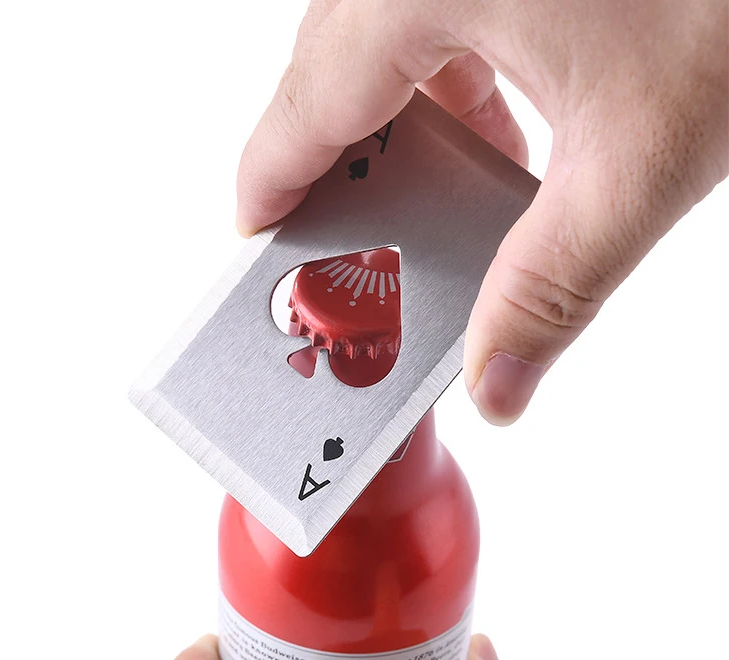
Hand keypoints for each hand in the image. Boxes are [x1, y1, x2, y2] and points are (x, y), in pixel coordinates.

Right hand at [236, 0, 727, 424]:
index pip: (303, 107)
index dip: (270, 184)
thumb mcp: (638, 160)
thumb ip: (552, 286)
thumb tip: (498, 385)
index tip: (258, 238)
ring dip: (401, 125)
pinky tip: (495, 126)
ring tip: (432, 200)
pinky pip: (437, 8)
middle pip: (331, 73)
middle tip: (351, 244)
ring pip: (382, 37)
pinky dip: (449, 75)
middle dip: (339, 167)